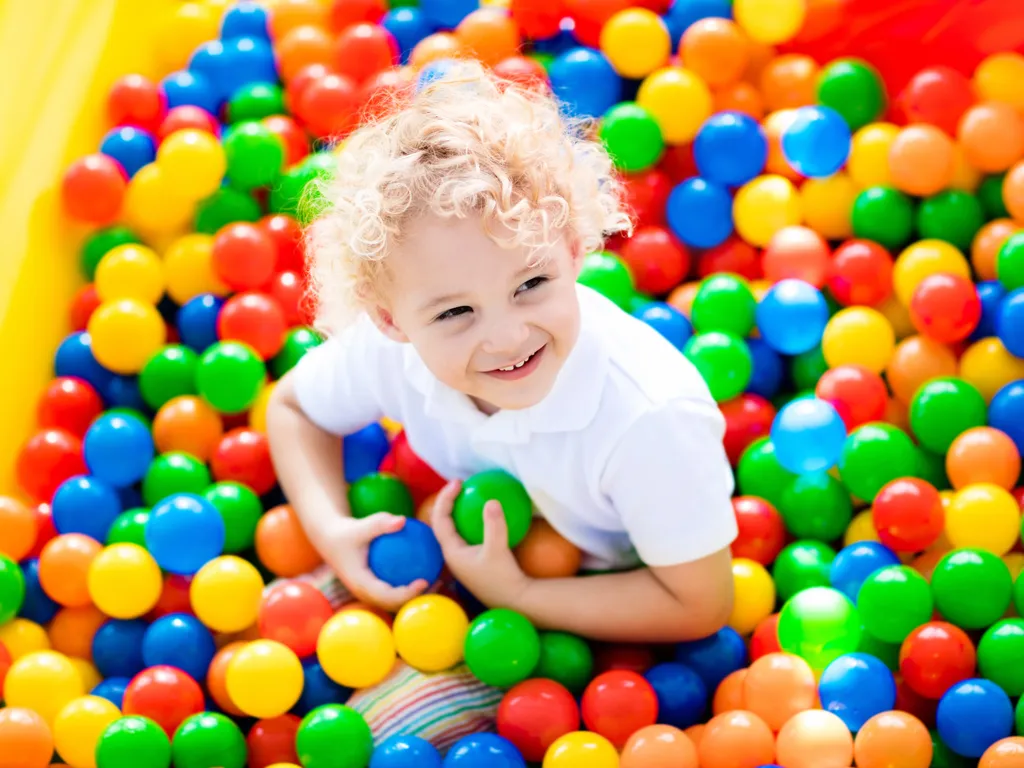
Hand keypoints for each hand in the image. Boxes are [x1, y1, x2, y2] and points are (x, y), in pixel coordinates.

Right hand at [316, 513, 429, 611]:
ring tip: (438, 582)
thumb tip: (403, 520)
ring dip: (415, 595)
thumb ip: (381, 524)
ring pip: (395, 601)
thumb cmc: (346, 532)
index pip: (387, 596)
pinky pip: (393, 591)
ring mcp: (369, 593)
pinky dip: (409, 586)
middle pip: (394, 604)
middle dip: (416, 599)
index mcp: (361, 584)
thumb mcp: (361, 526)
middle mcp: (365, 593)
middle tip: (438, 583)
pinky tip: (426, 572)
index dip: (407, 594)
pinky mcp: (373, 587)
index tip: (424, 581)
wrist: (330, 540)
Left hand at [430, 480, 531, 609]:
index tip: (458, 482)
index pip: (440, 519)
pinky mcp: (472, 561)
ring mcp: (462, 559)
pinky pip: (464, 535)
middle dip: (448, 502)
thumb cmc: (503, 578)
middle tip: (460, 485)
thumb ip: (494, 525)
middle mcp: (452, 555)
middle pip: (442, 522)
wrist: (515, 601)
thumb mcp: (499, 550)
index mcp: (451, 552)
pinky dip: (467, 521)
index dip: (445, 498)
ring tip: (466, 495)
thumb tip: (491, 501)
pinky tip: (481, 515)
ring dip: (456, 511)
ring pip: (452, 529)